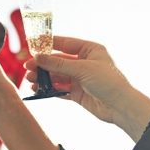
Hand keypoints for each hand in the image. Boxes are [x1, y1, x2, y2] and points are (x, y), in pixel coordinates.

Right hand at [25, 36, 149, 140]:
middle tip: (29, 67)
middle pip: (58, 61)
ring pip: (57, 76)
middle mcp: (84, 63)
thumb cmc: (109, 82)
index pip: (65, 43)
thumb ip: (59, 63)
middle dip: (43, 65)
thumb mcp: (82, 68)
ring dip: (44, 78)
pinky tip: (39, 89)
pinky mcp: (78, 93)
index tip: (34, 46)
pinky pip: (60, 89)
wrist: (120, 106)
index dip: (49, 45)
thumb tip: (39, 57)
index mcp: (90, 50)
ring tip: (31, 80)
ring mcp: (80, 78)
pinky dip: (49, 89)